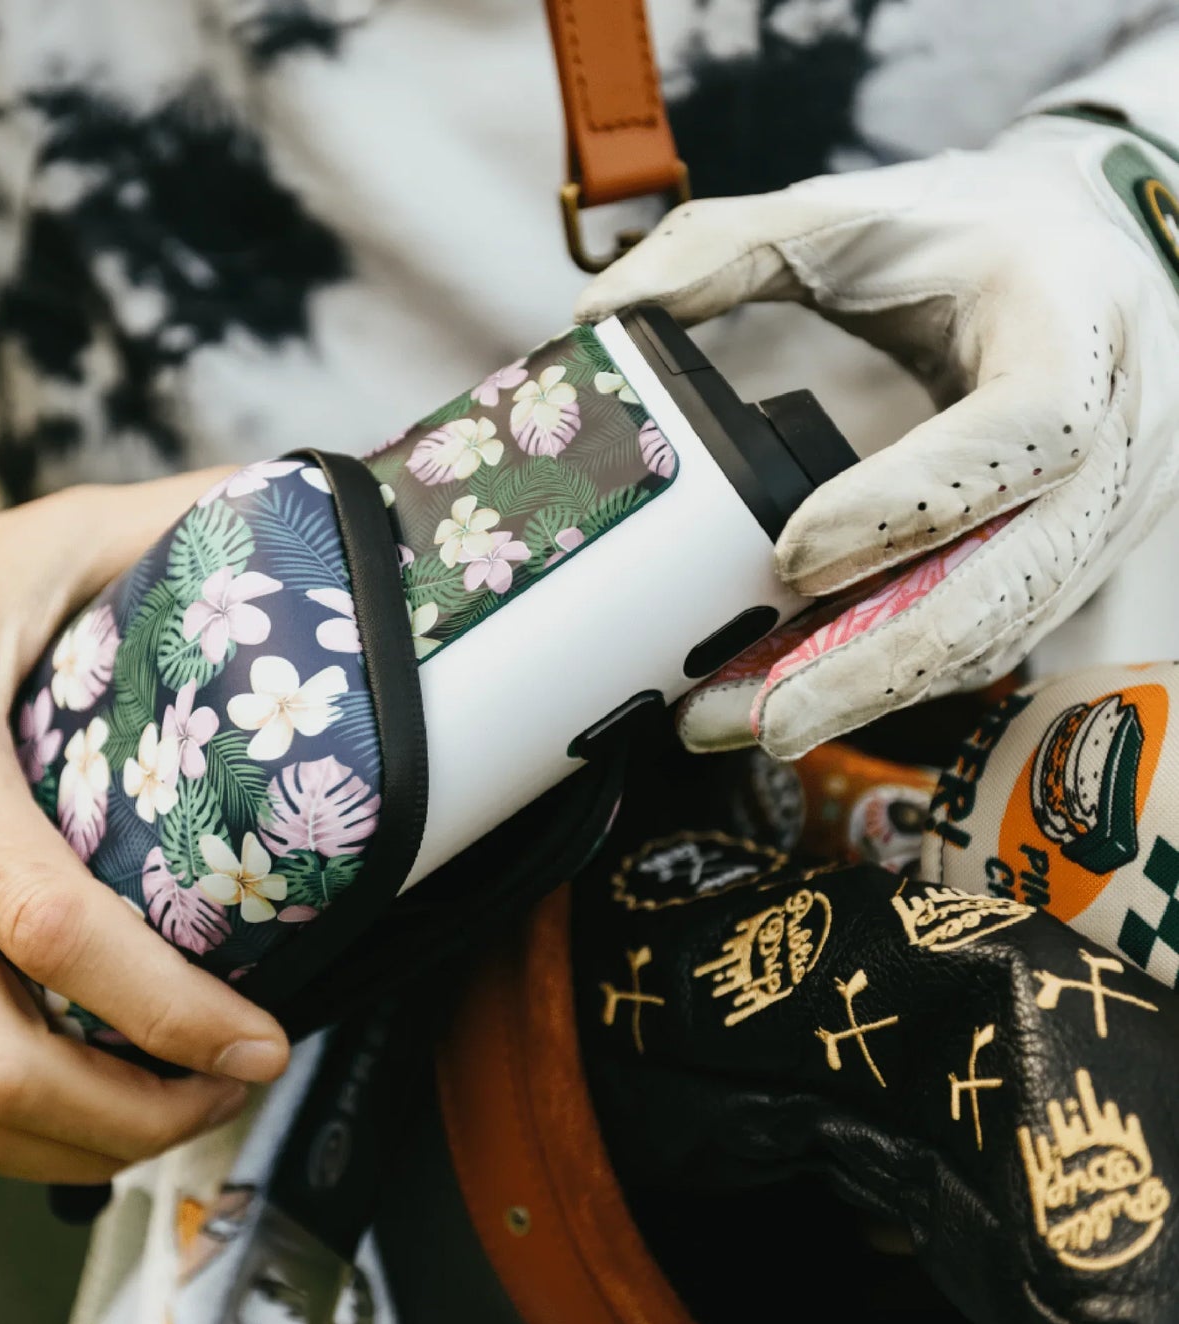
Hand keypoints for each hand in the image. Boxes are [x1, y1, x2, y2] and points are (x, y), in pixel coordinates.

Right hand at [0, 471, 289, 1182]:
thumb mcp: (53, 540)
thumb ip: (182, 534)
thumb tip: (322, 529)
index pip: (52, 932)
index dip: (167, 1009)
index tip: (261, 1038)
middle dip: (138, 1114)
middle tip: (238, 1086)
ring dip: (82, 1144)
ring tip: (184, 1109)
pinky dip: (22, 1125)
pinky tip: (104, 1098)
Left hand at [577, 114, 1178, 758]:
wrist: (1103, 263)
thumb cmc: (982, 240)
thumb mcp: (863, 215)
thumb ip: (730, 248)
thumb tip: (603, 312)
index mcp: (1071, 337)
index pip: (1022, 433)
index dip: (912, 502)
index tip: (793, 554)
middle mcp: (1106, 449)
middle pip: (1007, 586)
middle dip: (872, 666)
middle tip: (756, 717)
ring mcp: (1092, 525)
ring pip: (986, 640)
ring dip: (861, 694)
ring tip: (739, 722)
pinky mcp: (1059, 570)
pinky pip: (975, 648)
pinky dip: (880, 682)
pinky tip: (788, 700)